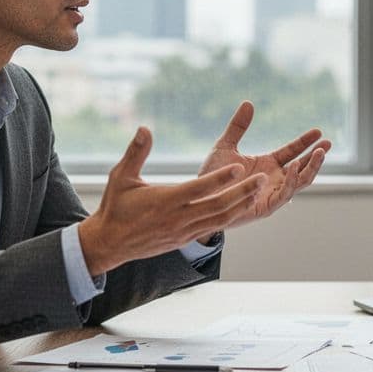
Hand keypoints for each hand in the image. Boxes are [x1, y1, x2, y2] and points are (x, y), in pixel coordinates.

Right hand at [78, 126, 269, 275]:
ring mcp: (183, 231)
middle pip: (217, 206)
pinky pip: (213, 228)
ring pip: (220, 219)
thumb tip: (144, 128)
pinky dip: (229, 217)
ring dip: (241, 205)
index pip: (199, 188)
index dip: (221, 178)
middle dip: (242, 192)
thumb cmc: (115, 207)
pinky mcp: (185, 239)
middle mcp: (178, 218)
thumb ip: (135, 152)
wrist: (110, 243)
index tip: (241, 166)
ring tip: (259, 191)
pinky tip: (242, 206)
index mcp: (165, 201)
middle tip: (262, 178)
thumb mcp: (120, 177)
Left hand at [198, 101, 330, 216]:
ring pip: (300, 182)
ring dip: (311, 167)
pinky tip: (295, 165)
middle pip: (303, 167)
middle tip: (327, 143)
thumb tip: (249, 103)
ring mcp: (272, 193)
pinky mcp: (267, 206)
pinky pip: (285, 194)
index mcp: (268, 164)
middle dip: (316, 157)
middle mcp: (274, 179)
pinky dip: (292, 181)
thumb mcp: (225, 146)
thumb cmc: (212, 176)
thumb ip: (238, 126)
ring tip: (319, 152)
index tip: (318, 131)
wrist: (200, 198)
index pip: (292, 151)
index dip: (305, 142)